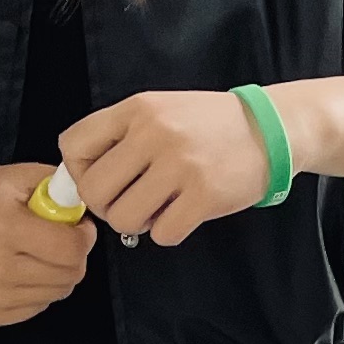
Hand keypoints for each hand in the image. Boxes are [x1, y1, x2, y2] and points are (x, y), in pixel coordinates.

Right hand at [0, 145, 91, 325]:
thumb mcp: (16, 176)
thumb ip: (58, 188)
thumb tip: (87, 214)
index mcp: (5, 228)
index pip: (71, 249)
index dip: (84, 236)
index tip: (77, 227)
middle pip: (69, 276)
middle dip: (73, 256)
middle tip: (58, 240)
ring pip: (56, 294)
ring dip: (56, 274)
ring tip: (36, 254)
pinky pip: (37, 308)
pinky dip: (37, 290)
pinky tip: (19, 271)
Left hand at [59, 88, 274, 246]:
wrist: (270, 129)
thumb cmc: (208, 125)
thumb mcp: (161, 110)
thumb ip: (120, 136)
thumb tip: (77, 180)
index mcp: (138, 109)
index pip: (73, 145)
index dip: (78, 172)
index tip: (101, 180)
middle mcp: (154, 133)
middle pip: (93, 190)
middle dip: (105, 206)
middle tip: (128, 203)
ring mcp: (180, 165)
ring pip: (122, 218)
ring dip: (136, 223)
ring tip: (157, 208)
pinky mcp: (204, 195)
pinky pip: (161, 234)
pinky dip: (168, 231)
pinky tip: (182, 213)